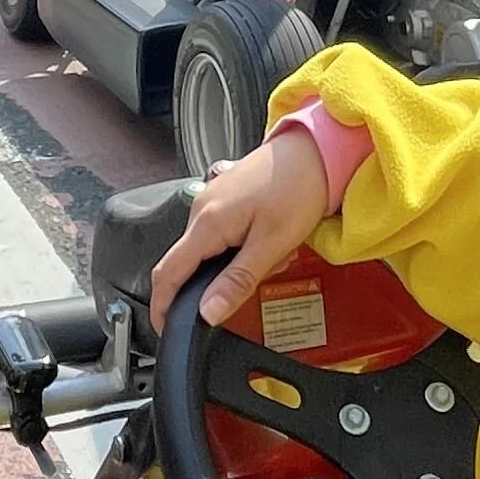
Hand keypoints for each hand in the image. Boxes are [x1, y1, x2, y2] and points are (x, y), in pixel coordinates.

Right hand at [150, 127, 328, 329]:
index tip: (167, 329)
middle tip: (257, 281)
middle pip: (188, 265)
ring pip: (209, 252)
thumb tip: (208, 312)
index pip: (167, 274)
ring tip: (276, 254)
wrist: (317, 149)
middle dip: (217, 285)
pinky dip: (242, 249)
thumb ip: (238, 281)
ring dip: (237, 265)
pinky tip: (271, 241)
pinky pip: (221, 236)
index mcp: (206, 222)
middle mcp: (201, 210)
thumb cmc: (298, 186)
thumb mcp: (272, 244)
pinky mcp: (224, 200)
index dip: (162, 306)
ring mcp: (211, 202)